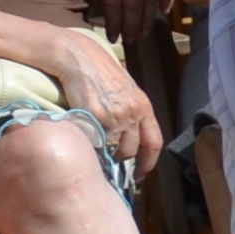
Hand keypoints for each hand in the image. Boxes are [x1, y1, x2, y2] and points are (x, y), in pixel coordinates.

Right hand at [42, 28, 161, 173]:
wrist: (80, 58)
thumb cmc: (101, 75)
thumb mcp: (125, 92)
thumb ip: (130, 113)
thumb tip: (126, 139)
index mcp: (144, 106)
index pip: (154, 142)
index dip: (149, 162)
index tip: (142, 175)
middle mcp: (133, 112)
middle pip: (132, 150)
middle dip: (122, 160)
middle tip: (113, 165)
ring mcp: (114, 116)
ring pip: (112, 149)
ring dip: (105, 154)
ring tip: (97, 150)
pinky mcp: (94, 117)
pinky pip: (94, 141)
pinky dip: (90, 144)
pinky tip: (85, 138)